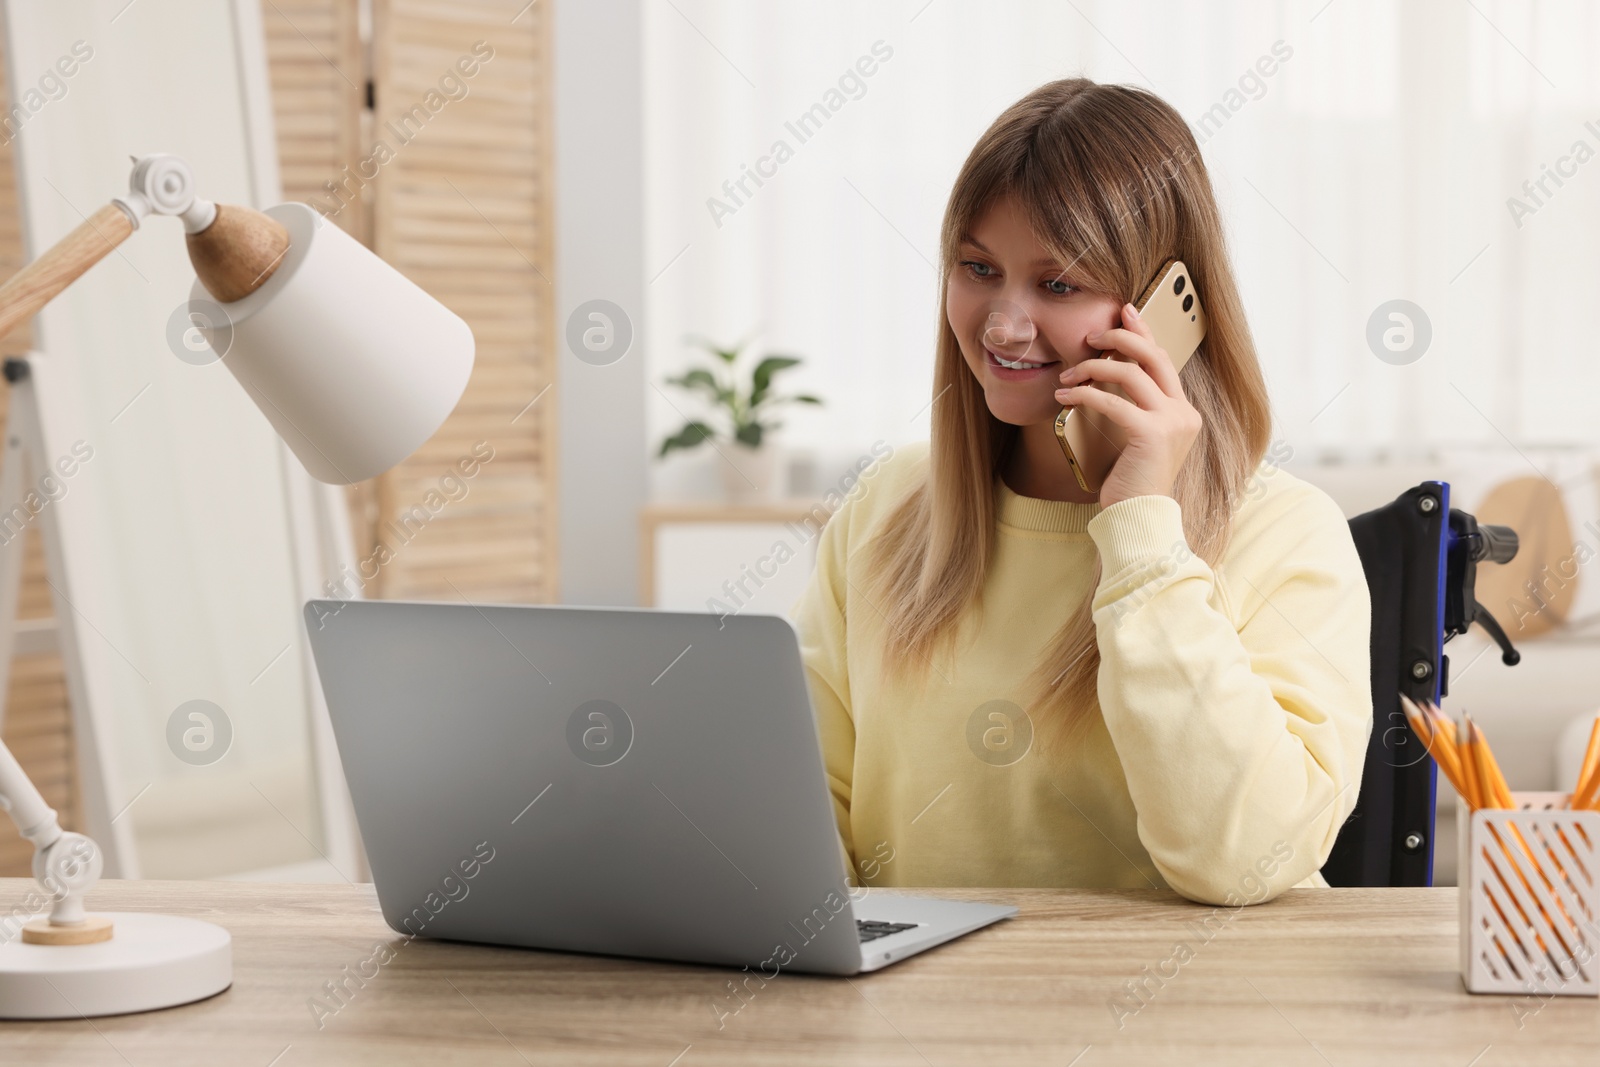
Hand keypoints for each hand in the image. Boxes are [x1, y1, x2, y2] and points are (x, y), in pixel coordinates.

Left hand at [1053, 302, 1200, 507]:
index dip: (1143, 332)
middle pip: (1153, 356)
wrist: (1139, 517)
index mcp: (1183, 411)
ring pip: (1132, 373)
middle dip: (1120, 338)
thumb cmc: (1131, 482)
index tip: (1124, 311)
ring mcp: (1172, 422)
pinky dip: (1086, 393)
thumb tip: (1104, 376)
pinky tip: (1067, 396)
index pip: (1162, 360)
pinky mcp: (1152, 434)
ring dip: (1094, 368)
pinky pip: (1114, 401)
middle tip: (1090, 337)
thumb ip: (1133, 409)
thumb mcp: (1135, 439)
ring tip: (1068, 376)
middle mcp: (1184, 412)